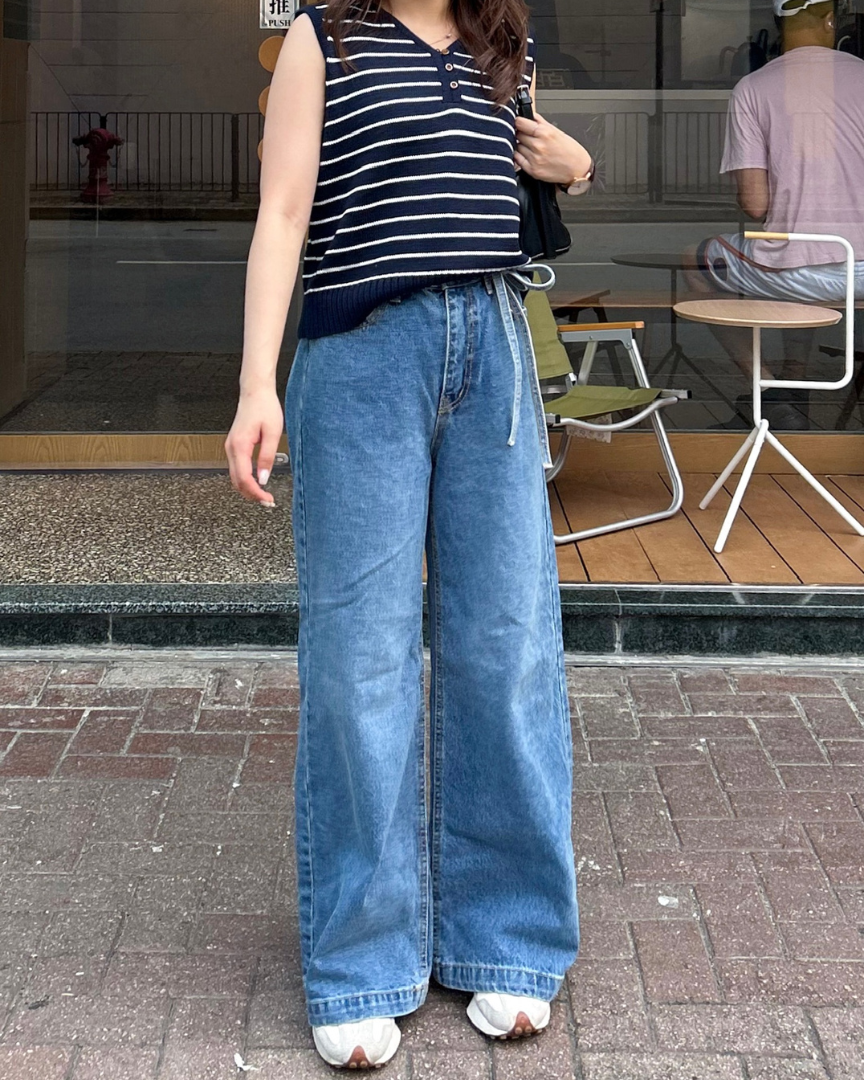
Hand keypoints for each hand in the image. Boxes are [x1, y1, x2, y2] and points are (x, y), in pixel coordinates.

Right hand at [225, 387, 283, 505]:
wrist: (255, 392)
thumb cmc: (264, 408)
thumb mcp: (272, 434)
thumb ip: (266, 457)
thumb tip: (263, 479)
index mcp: (239, 446)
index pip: (244, 478)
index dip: (256, 493)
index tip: (268, 500)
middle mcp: (231, 448)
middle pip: (237, 482)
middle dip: (251, 495)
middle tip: (268, 502)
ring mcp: (230, 447)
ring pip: (235, 477)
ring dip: (248, 489)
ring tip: (264, 495)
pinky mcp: (234, 446)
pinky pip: (237, 469)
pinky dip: (245, 480)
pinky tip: (257, 483)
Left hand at [514, 111, 591, 186]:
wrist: (577, 169)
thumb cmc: (570, 151)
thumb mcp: (558, 131)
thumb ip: (541, 122)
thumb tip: (530, 114)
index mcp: (544, 133)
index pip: (520, 123)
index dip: (519, 122)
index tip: (519, 123)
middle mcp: (538, 146)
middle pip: (518, 135)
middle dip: (521, 134)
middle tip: (529, 137)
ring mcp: (534, 159)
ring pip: (517, 147)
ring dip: (521, 146)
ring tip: (532, 148)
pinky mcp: (533, 170)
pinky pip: (517, 160)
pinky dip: (520, 156)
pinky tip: (528, 155)